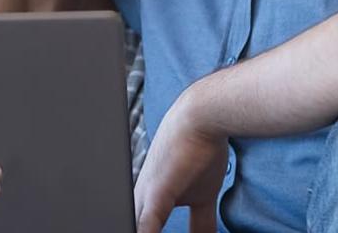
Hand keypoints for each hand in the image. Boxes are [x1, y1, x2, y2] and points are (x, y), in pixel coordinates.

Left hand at [133, 92, 228, 232]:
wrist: (203, 116)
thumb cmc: (203, 149)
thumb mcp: (204, 195)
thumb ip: (201, 222)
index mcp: (150, 197)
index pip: (142, 228)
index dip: (145, 231)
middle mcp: (143, 196)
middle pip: (133, 225)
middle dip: (133, 231)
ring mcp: (147, 193)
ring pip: (135, 226)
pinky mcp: (158, 190)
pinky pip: (146, 223)